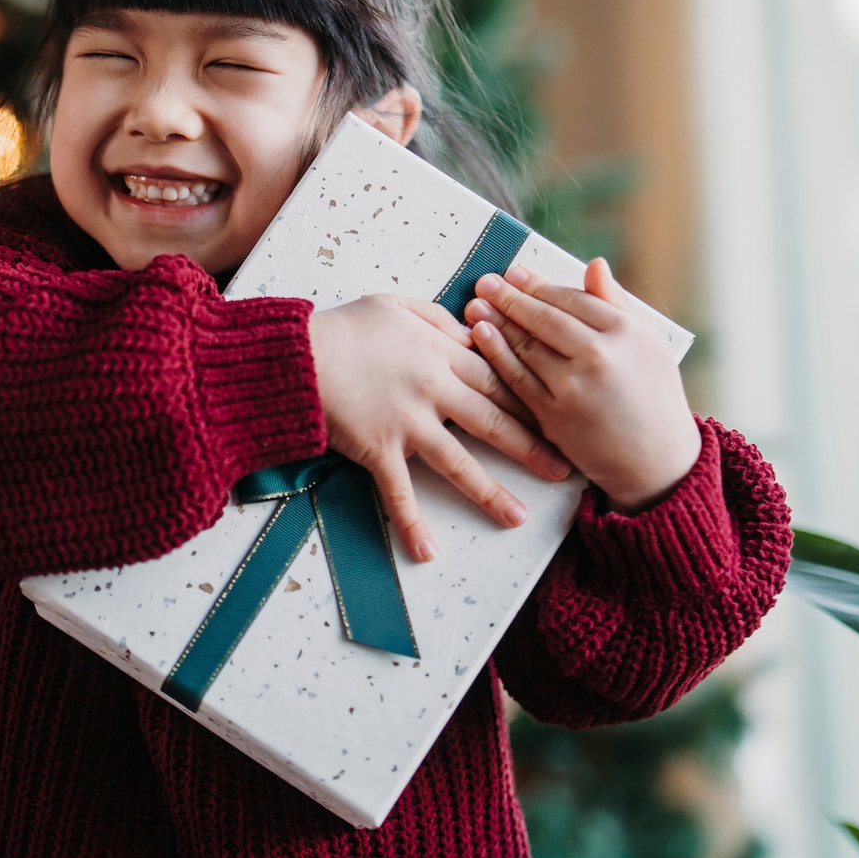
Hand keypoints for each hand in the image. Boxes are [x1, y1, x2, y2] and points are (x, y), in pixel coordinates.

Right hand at [310, 294, 572, 560]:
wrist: (297, 356)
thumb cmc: (344, 328)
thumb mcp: (396, 304)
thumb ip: (437, 317)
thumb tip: (468, 331)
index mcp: (440, 352)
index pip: (498, 378)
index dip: (531, 398)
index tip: (558, 415)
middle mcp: (432, 389)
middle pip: (493, 420)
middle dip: (531, 446)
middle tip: (562, 468)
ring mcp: (406, 422)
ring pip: (458, 462)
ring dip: (490, 492)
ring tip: (517, 517)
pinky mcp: (377, 449)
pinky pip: (398, 493)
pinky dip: (410, 524)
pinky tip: (427, 552)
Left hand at [464, 258, 699, 513]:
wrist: (656, 461)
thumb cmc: (655, 397)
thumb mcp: (650, 343)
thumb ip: (619, 303)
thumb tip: (594, 265)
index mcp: (625, 332)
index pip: (572, 299)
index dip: (539, 284)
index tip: (515, 272)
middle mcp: (598, 355)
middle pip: (544, 318)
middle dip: (510, 297)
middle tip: (486, 281)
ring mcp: (572, 386)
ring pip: (526, 345)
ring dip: (496, 321)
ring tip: (476, 303)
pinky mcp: (553, 414)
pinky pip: (517, 378)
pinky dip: (496, 355)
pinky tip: (481, 335)